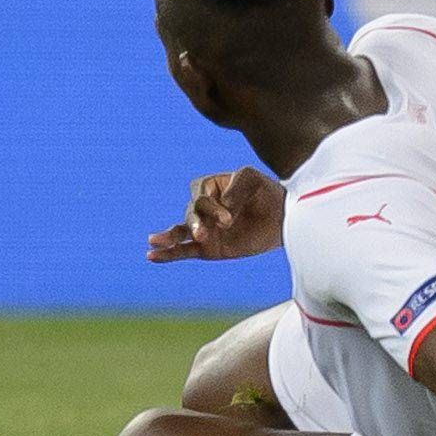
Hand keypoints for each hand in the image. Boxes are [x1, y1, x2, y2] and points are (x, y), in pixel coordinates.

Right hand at [146, 168, 285, 260]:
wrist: (284, 217)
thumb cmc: (267, 192)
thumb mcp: (252, 179)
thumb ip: (236, 189)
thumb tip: (222, 212)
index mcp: (210, 187)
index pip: (200, 196)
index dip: (211, 207)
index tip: (230, 217)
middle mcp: (204, 208)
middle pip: (190, 212)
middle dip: (197, 222)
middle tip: (207, 232)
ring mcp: (205, 229)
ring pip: (180, 231)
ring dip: (169, 236)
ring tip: (155, 241)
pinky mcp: (209, 249)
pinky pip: (184, 251)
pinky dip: (168, 255)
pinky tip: (151, 256)